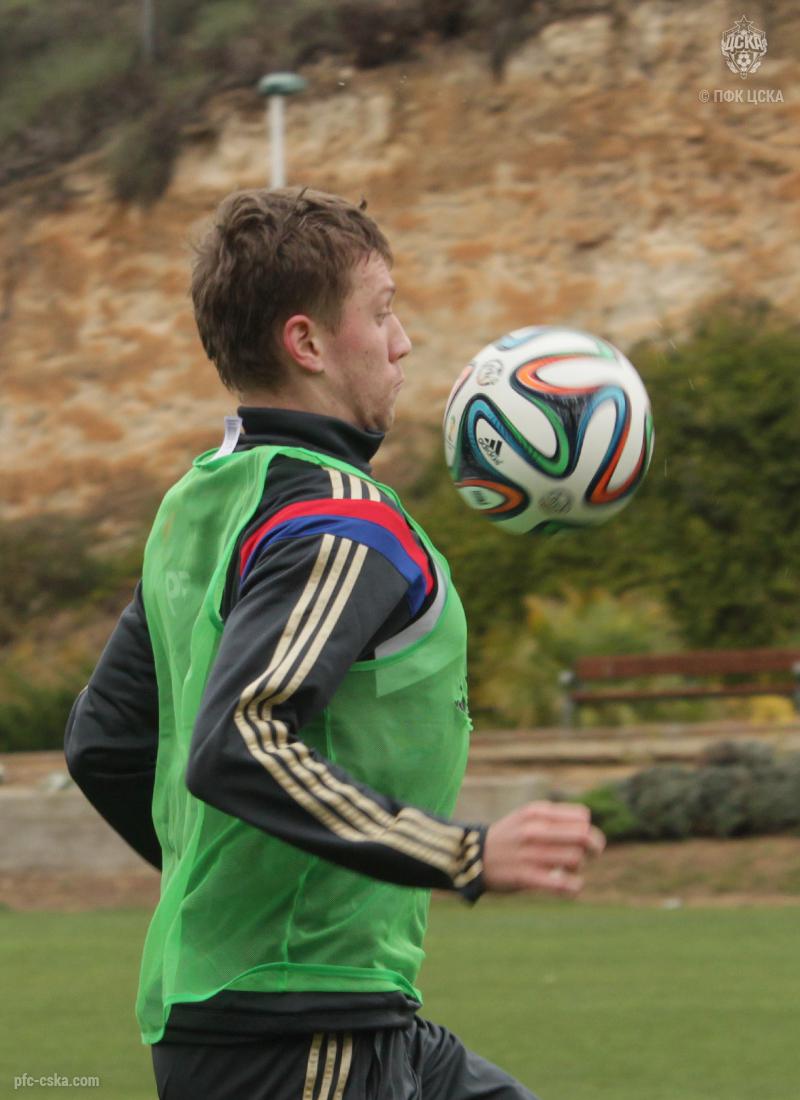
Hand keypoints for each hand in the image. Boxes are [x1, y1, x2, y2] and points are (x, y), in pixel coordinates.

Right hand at [482, 801, 604, 896]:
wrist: (473, 856)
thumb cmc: (510, 837)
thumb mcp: (527, 816)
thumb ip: (554, 817)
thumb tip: (587, 825)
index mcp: (537, 812)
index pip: (582, 816)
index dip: (588, 828)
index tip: (582, 838)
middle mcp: (534, 830)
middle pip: (583, 836)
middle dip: (595, 847)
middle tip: (593, 854)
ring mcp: (530, 853)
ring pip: (575, 859)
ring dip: (580, 867)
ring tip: (570, 869)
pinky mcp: (525, 876)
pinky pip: (561, 884)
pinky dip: (574, 887)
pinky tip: (571, 886)